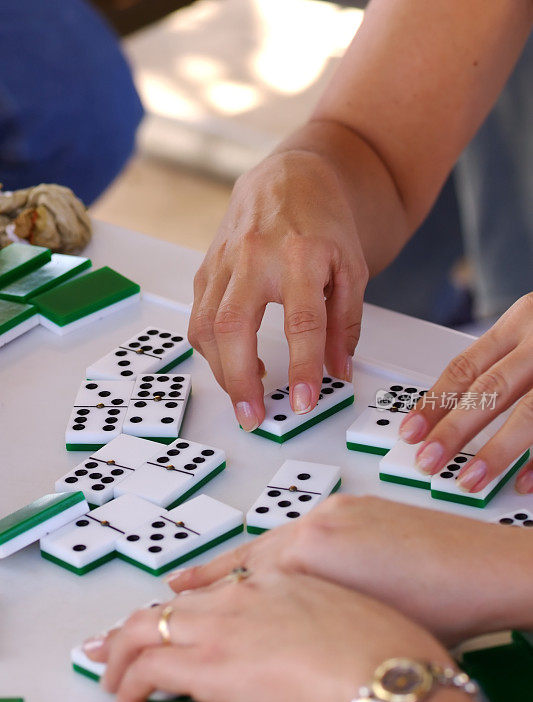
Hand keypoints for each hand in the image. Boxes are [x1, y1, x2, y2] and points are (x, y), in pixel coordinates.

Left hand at [83, 568, 447, 701]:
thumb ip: (327, 613)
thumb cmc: (392, 647)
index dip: (194, 593)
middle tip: (116, 640)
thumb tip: (320, 636)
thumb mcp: (359, 611)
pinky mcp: (207, 662)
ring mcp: (223, 623)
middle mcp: (247, 589)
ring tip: (113, 673)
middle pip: (177, 601)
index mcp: (286, 570)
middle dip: (139, 622)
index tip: (176, 600)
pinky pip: (149, 668)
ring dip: (123, 652)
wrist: (386, 670)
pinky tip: (128, 699)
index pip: (224, 579)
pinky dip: (130, 683)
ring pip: (147, 626)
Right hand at [166, 495, 532, 643]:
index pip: (243, 577)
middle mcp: (318, 521)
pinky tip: (273, 560)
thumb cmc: (442, 608)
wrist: (490, 569)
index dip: (206, 597)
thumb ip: (301, 611)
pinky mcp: (358, 505)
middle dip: (209, 576)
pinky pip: (304, 527)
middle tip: (173, 588)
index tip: (177, 605)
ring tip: (210, 574)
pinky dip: (281, 547)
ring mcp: (339, 509)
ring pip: (275, 537)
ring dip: (243, 560)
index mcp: (312, 550)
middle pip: (249, 554)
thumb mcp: (354, 622)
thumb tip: (272, 616)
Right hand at [188, 149, 367, 430]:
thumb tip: (338, 372)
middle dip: (240, 379)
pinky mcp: (207, 267)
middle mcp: (256, 256)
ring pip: (206, 325)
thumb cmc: (324, 224)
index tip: (303, 402)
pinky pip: (199, 315)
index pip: (301, 321)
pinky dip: (211, 348)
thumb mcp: (351, 269)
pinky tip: (233, 364)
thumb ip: (345, 323)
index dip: (302, 366)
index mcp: (302, 255)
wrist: (289, 179)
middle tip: (253, 416)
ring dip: (221, 370)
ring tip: (246, 396)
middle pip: (234, 326)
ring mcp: (224, 261)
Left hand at [398, 293, 532, 493]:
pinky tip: (526, 482)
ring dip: (498, 451)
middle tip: (428, 461)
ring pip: (531, 411)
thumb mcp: (531, 331)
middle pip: (492, 389)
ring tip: (472, 479)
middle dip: (456, 430)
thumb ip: (500, 365)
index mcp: (521, 322)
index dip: (434, 402)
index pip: (466, 366)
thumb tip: (448, 415)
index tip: (411, 432)